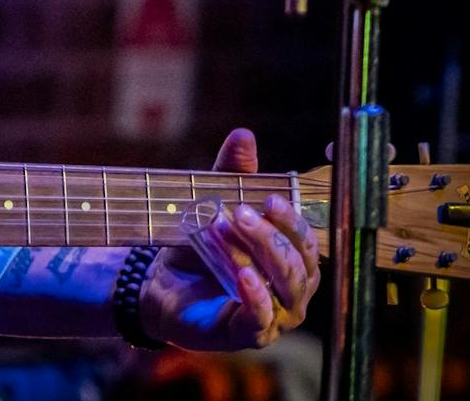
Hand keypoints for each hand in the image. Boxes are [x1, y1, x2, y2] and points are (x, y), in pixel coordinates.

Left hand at [138, 128, 318, 350]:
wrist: (160, 283)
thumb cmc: (200, 246)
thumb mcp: (215, 203)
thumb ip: (232, 173)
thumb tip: (244, 135)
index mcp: (295, 259)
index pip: (309, 240)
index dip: (294, 220)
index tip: (270, 197)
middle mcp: (294, 290)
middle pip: (300, 263)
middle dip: (272, 235)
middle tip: (241, 212)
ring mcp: (276, 316)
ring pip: (285, 287)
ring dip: (258, 257)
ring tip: (229, 232)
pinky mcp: (250, 334)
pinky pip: (263, 318)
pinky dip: (256, 296)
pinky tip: (243, 275)